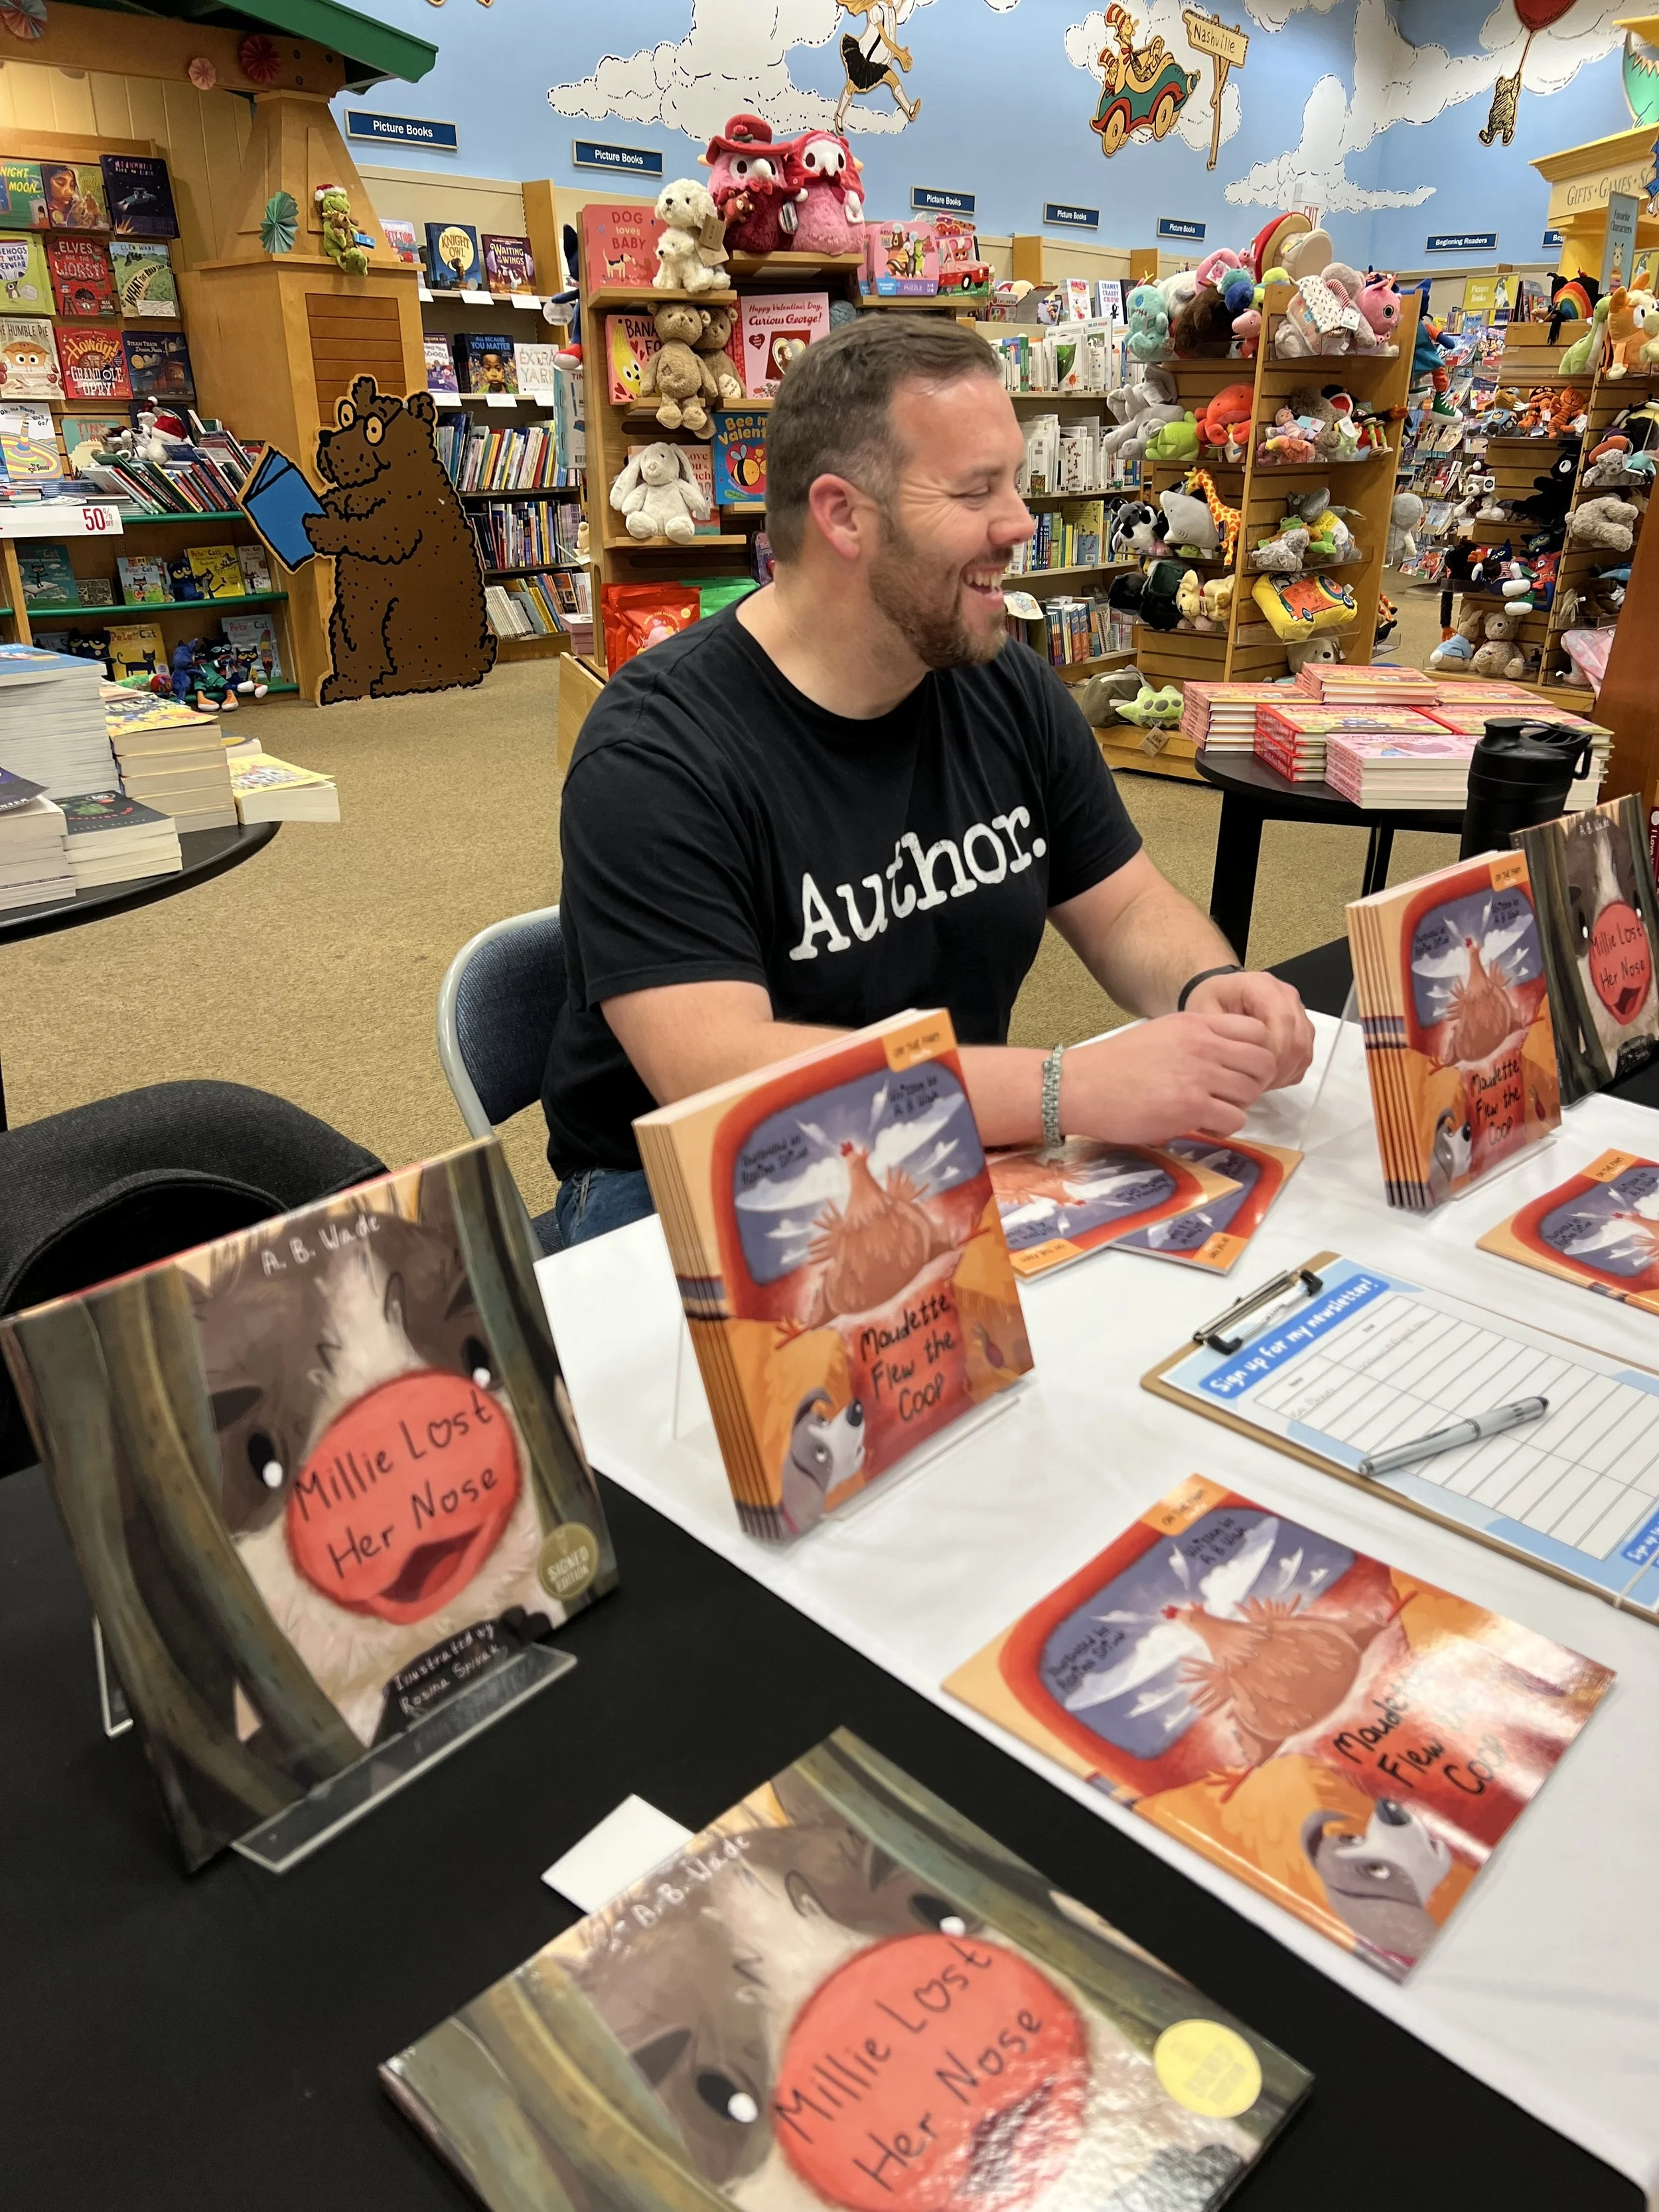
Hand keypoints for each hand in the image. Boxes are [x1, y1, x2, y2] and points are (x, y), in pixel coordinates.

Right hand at [1060, 1012, 1279, 1143]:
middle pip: (1262, 1062)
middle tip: (1230, 1095)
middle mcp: (1203, 1045)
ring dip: (1238, 1106)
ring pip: (1252, 1092)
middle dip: (1253, 1082)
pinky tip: (1202, 1125)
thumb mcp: (1161, 1033)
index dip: (1256, 1054)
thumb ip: (1197, 1038)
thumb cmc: (1114, 1064)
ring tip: (1213, 1112)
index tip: (1239, 1069)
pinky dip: (1224, 1128)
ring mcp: (1199, 1075)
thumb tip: (1226, 1055)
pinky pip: (1235, 1119)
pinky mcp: (1191, 1107)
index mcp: (1196, 1024)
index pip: (1257, 1031)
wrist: (1081, 1086)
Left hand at [1184, 970, 1314, 1089]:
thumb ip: (1223, 1035)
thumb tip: (1242, 1062)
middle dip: (1278, 1068)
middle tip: (1254, 1084)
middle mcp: (1286, 996)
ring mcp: (1297, 1011)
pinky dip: (1288, 1072)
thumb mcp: (1204, 1014)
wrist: (1219, 994)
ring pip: (1304, 1049)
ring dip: (1284, 1072)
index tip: (1251, 1073)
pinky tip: (1266, 1078)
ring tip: (1258, 1083)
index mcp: (1263, 986)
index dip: (1272, 1053)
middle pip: (1297, 1039)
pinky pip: (1304, 1056)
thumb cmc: (1210, 1002)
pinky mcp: (1301, 1028)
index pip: (1283, 1021)